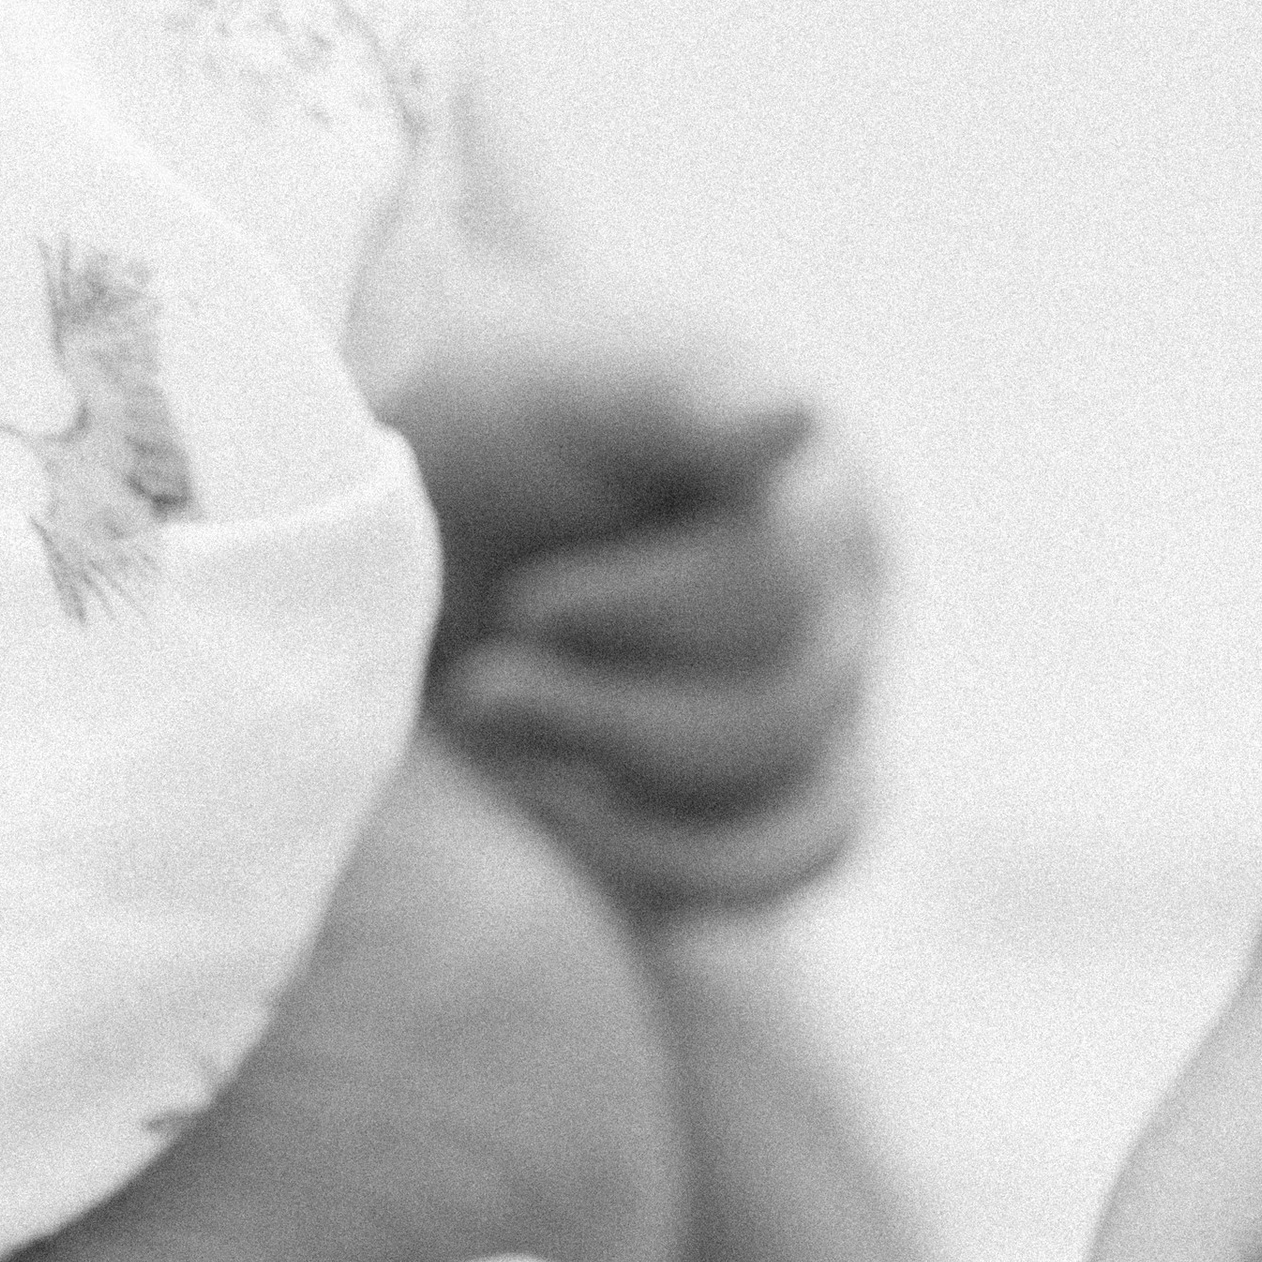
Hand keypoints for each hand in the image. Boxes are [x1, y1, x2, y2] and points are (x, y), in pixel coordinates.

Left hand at [396, 270, 879, 907]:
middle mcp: (842, 607)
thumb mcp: (566, 390)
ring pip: (791, 814)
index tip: (524, 604)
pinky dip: (660, 863)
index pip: (776, 582)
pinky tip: (557, 806)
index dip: (637, 611)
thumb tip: (792, 417)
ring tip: (507, 737)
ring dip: (625, 797)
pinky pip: (771, 871)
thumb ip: (676, 396)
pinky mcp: (776, 811)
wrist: (420, 512)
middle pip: (782, 712)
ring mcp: (826, 720)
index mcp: (812, 488)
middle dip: (609, 713)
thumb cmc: (492, 429)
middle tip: (480, 688)